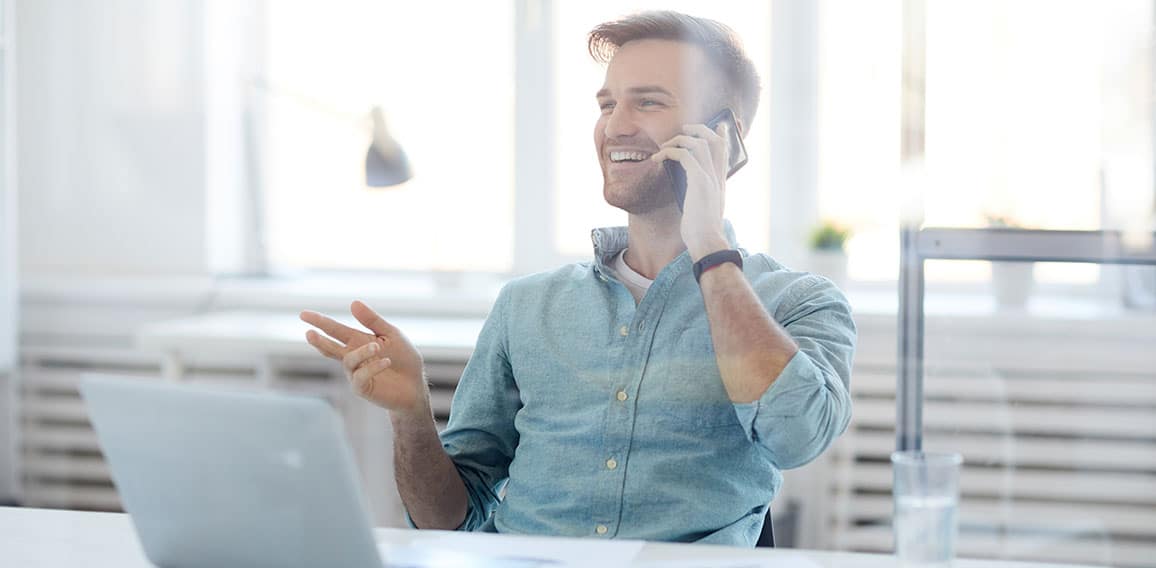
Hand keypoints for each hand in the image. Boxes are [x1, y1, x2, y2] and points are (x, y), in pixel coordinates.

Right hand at [300, 300, 427, 415]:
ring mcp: (355, 374)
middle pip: (330, 348)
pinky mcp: (362, 388)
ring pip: (349, 361)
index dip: (320, 322)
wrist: (415, 384)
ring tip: (376, 347)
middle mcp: (352, 357)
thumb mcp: (391, 334)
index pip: (335, 330)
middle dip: (319, 341)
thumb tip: (353, 303)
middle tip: (309, 333)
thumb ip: (372, 320)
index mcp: (357, 341)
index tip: (303, 314)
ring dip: (362, 352)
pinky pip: (360, 377)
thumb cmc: (403, 358)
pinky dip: (373, 367)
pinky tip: (386, 361)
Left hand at [650, 123, 730, 259]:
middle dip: (699, 129)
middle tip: (685, 127)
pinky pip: (684, 155)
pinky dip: (669, 152)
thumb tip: (688, 190)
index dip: (721, 136)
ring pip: (699, 143)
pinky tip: (658, 158)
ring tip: (665, 145)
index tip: (718, 125)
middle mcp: (717, 177)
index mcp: (720, 183)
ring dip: (680, 139)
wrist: (707, 242)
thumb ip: (699, 195)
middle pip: (715, 141)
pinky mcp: (699, 181)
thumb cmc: (702, 231)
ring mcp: (710, 177)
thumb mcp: (702, 208)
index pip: (724, 152)